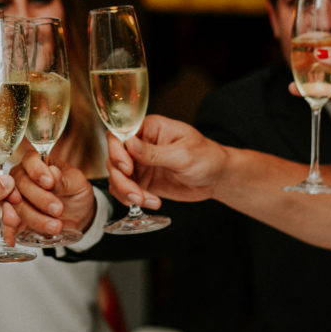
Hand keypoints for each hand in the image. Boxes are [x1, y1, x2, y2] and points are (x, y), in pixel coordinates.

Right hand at [11, 152, 96, 236]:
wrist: (79, 214)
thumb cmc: (76, 192)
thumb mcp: (77, 183)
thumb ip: (65, 179)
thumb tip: (53, 172)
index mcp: (37, 163)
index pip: (30, 160)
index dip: (36, 171)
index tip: (50, 183)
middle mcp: (22, 177)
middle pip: (20, 184)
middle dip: (39, 199)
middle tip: (58, 210)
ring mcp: (16, 198)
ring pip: (15, 206)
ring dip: (33, 218)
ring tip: (55, 227)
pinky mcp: (15, 217)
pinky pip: (7, 224)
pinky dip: (10, 232)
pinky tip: (15, 239)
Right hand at [107, 115, 229, 205]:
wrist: (216, 178)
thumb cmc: (207, 157)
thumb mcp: (184, 154)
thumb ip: (154, 152)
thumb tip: (129, 143)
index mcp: (150, 129)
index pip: (120, 134)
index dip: (117, 151)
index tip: (127, 168)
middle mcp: (140, 144)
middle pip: (114, 158)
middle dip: (122, 179)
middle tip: (137, 194)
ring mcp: (139, 164)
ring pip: (116, 176)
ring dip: (126, 192)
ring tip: (146, 201)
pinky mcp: (142, 180)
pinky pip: (125, 190)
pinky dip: (131, 199)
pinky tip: (150, 202)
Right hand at [290, 40, 330, 130]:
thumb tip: (320, 53)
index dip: (316, 42)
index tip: (300, 42)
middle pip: (322, 64)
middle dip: (308, 65)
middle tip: (295, 66)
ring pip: (322, 81)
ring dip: (311, 83)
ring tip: (298, 85)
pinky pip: (328, 96)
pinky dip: (324, 94)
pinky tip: (330, 92)